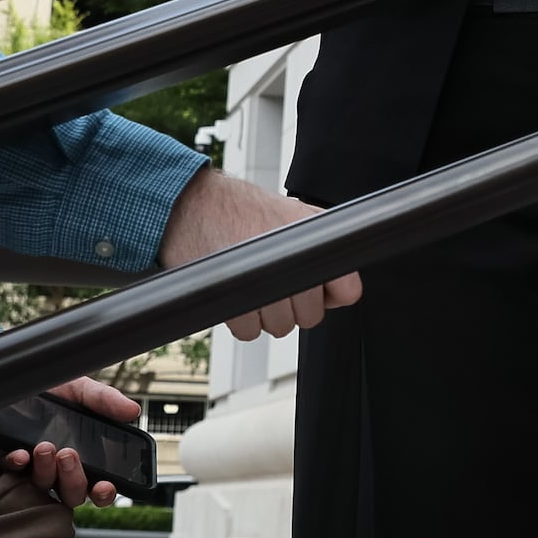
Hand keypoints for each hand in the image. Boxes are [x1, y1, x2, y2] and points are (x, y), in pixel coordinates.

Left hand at [0, 375, 140, 507]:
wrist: (15, 380)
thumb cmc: (53, 387)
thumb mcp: (81, 389)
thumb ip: (105, 400)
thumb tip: (133, 411)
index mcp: (84, 458)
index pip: (98, 486)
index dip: (103, 492)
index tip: (104, 485)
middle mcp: (59, 470)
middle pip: (73, 494)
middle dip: (73, 479)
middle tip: (68, 455)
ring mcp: (33, 470)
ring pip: (44, 488)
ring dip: (46, 471)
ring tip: (44, 446)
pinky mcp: (7, 464)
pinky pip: (12, 475)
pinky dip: (17, 466)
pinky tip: (20, 454)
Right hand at [160, 166, 361, 340]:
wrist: (189, 206)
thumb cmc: (237, 209)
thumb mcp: (291, 212)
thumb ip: (319, 242)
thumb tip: (336, 283)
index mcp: (312, 237)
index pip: (348, 291)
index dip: (331, 294)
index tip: (316, 287)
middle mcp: (292, 261)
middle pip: (310, 315)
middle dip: (293, 304)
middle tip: (274, 281)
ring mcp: (264, 283)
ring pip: (280, 327)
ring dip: (265, 313)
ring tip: (251, 282)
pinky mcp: (235, 302)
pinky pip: (249, 332)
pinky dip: (240, 319)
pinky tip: (236, 292)